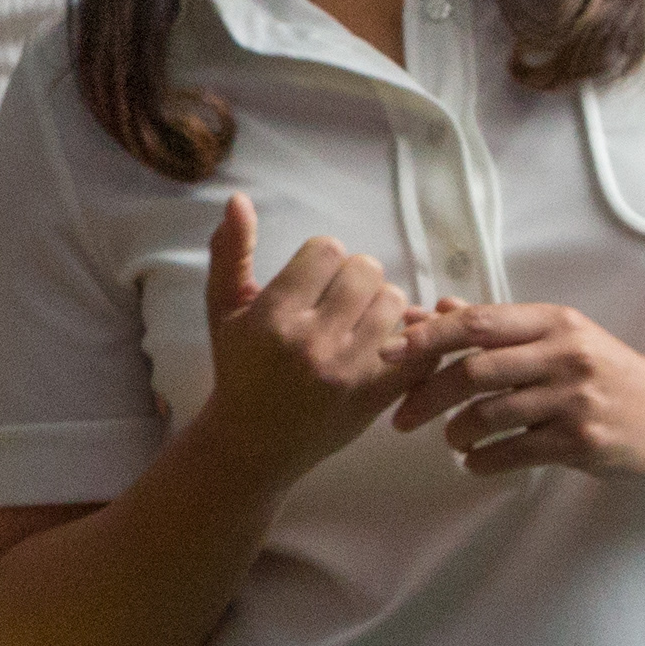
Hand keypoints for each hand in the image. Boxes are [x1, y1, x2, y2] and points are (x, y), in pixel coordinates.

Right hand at [194, 197, 423, 486]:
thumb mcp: (223, 311)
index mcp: (274, 317)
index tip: (310, 282)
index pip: (327, 250)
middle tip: (337, 301)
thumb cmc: (238, 370)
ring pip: (394, 302)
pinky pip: (421, 347)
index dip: (321, 260)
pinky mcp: (379, 395)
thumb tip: (239, 200)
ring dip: (380, 307)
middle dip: (353, 279)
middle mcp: (313, 342)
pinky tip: (391, 342)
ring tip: (358, 324)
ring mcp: (351, 371)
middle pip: (366, 269)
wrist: (253, 444)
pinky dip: (414, 337)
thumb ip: (230, 253)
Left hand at [388, 297, 644, 483]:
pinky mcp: (583, 440)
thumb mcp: (558, 339)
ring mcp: (575, 398)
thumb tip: (432, 311)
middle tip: (401, 417)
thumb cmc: (606, 374)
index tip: (389, 353)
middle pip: (474, 370)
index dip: (427, 338)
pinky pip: (513, 452)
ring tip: (452, 440)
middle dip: (426, 395)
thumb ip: (496, 326)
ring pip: (489, 415)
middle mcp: (565, 354)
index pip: (477, 323)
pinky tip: (476, 461)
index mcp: (554, 322)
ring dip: (455, 433)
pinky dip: (482, 460)